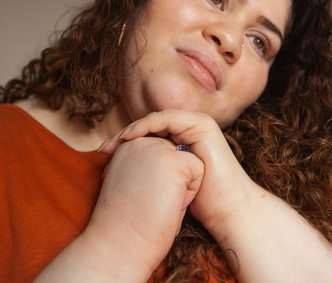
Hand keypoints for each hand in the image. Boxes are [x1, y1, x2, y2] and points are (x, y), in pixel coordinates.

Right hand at [84, 136, 203, 276]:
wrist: (118, 245)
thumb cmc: (125, 224)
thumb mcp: (131, 184)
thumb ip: (145, 166)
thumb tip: (167, 164)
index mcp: (126, 147)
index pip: (161, 154)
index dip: (157, 181)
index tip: (137, 199)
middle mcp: (139, 142)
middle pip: (176, 156)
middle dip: (171, 180)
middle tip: (148, 202)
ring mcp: (157, 149)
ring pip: (187, 162)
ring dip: (179, 186)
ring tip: (157, 203)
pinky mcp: (175, 161)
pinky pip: (198, 170)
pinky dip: (189, 193)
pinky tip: (169, 204)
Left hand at [100, 109, 253, 232]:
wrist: (227, 211)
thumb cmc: (199, 203)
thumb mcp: (167, 184)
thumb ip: (151, 171)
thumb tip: (119, 170)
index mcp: (182, 141)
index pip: (148, 135)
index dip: (124, 143)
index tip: (104, 156)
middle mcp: (189, 130)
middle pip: (150, 126)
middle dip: (124, 135)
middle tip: (104, 149)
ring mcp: (197, 125)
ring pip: (156, 120)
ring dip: (133, 128)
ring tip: (115, 142)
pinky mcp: (202, 125)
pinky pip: (167, 119)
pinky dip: (147, 125)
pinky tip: (132, 138)